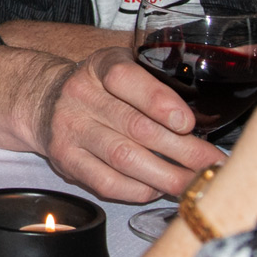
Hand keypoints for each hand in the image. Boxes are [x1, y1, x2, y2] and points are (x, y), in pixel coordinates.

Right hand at [33, 48, 224, 202]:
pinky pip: (107, 182)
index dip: (158, 101)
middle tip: (211, 164)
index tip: (188, 123)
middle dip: (181, 150)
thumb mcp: (123, 68)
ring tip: (194, 183)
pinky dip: (139, 189)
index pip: (125, 79)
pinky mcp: (66, 160)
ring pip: (124, 158)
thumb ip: (157, 83)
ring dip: (165, 175)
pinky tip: (159, 189)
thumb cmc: (99, 88)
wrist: (45, 102)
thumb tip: (208, 116)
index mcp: (100, 66)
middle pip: (134, 126)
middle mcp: (81, 95)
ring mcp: (71, 129)